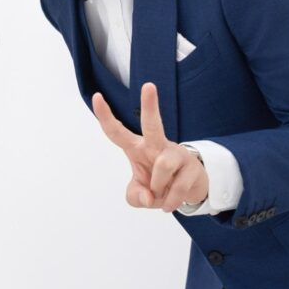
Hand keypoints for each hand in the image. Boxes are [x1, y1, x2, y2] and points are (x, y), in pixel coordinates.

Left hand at [92, 82, 208, 211]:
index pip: (117, 132)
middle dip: (150, 106)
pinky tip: (171, 203)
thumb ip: (136, 197)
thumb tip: (149, 197)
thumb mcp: (140, 196)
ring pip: (163, 166)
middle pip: (152, 125)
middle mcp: (156, 146)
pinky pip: (178, 188)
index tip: (96, 96)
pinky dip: (170, 202)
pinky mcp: (192, 166)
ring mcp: (176, 154)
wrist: (189, 191)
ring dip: (159, 188)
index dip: (105, 116)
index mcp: (137, 148)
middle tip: (149, 85)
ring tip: (160, 196)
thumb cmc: (159, 185)